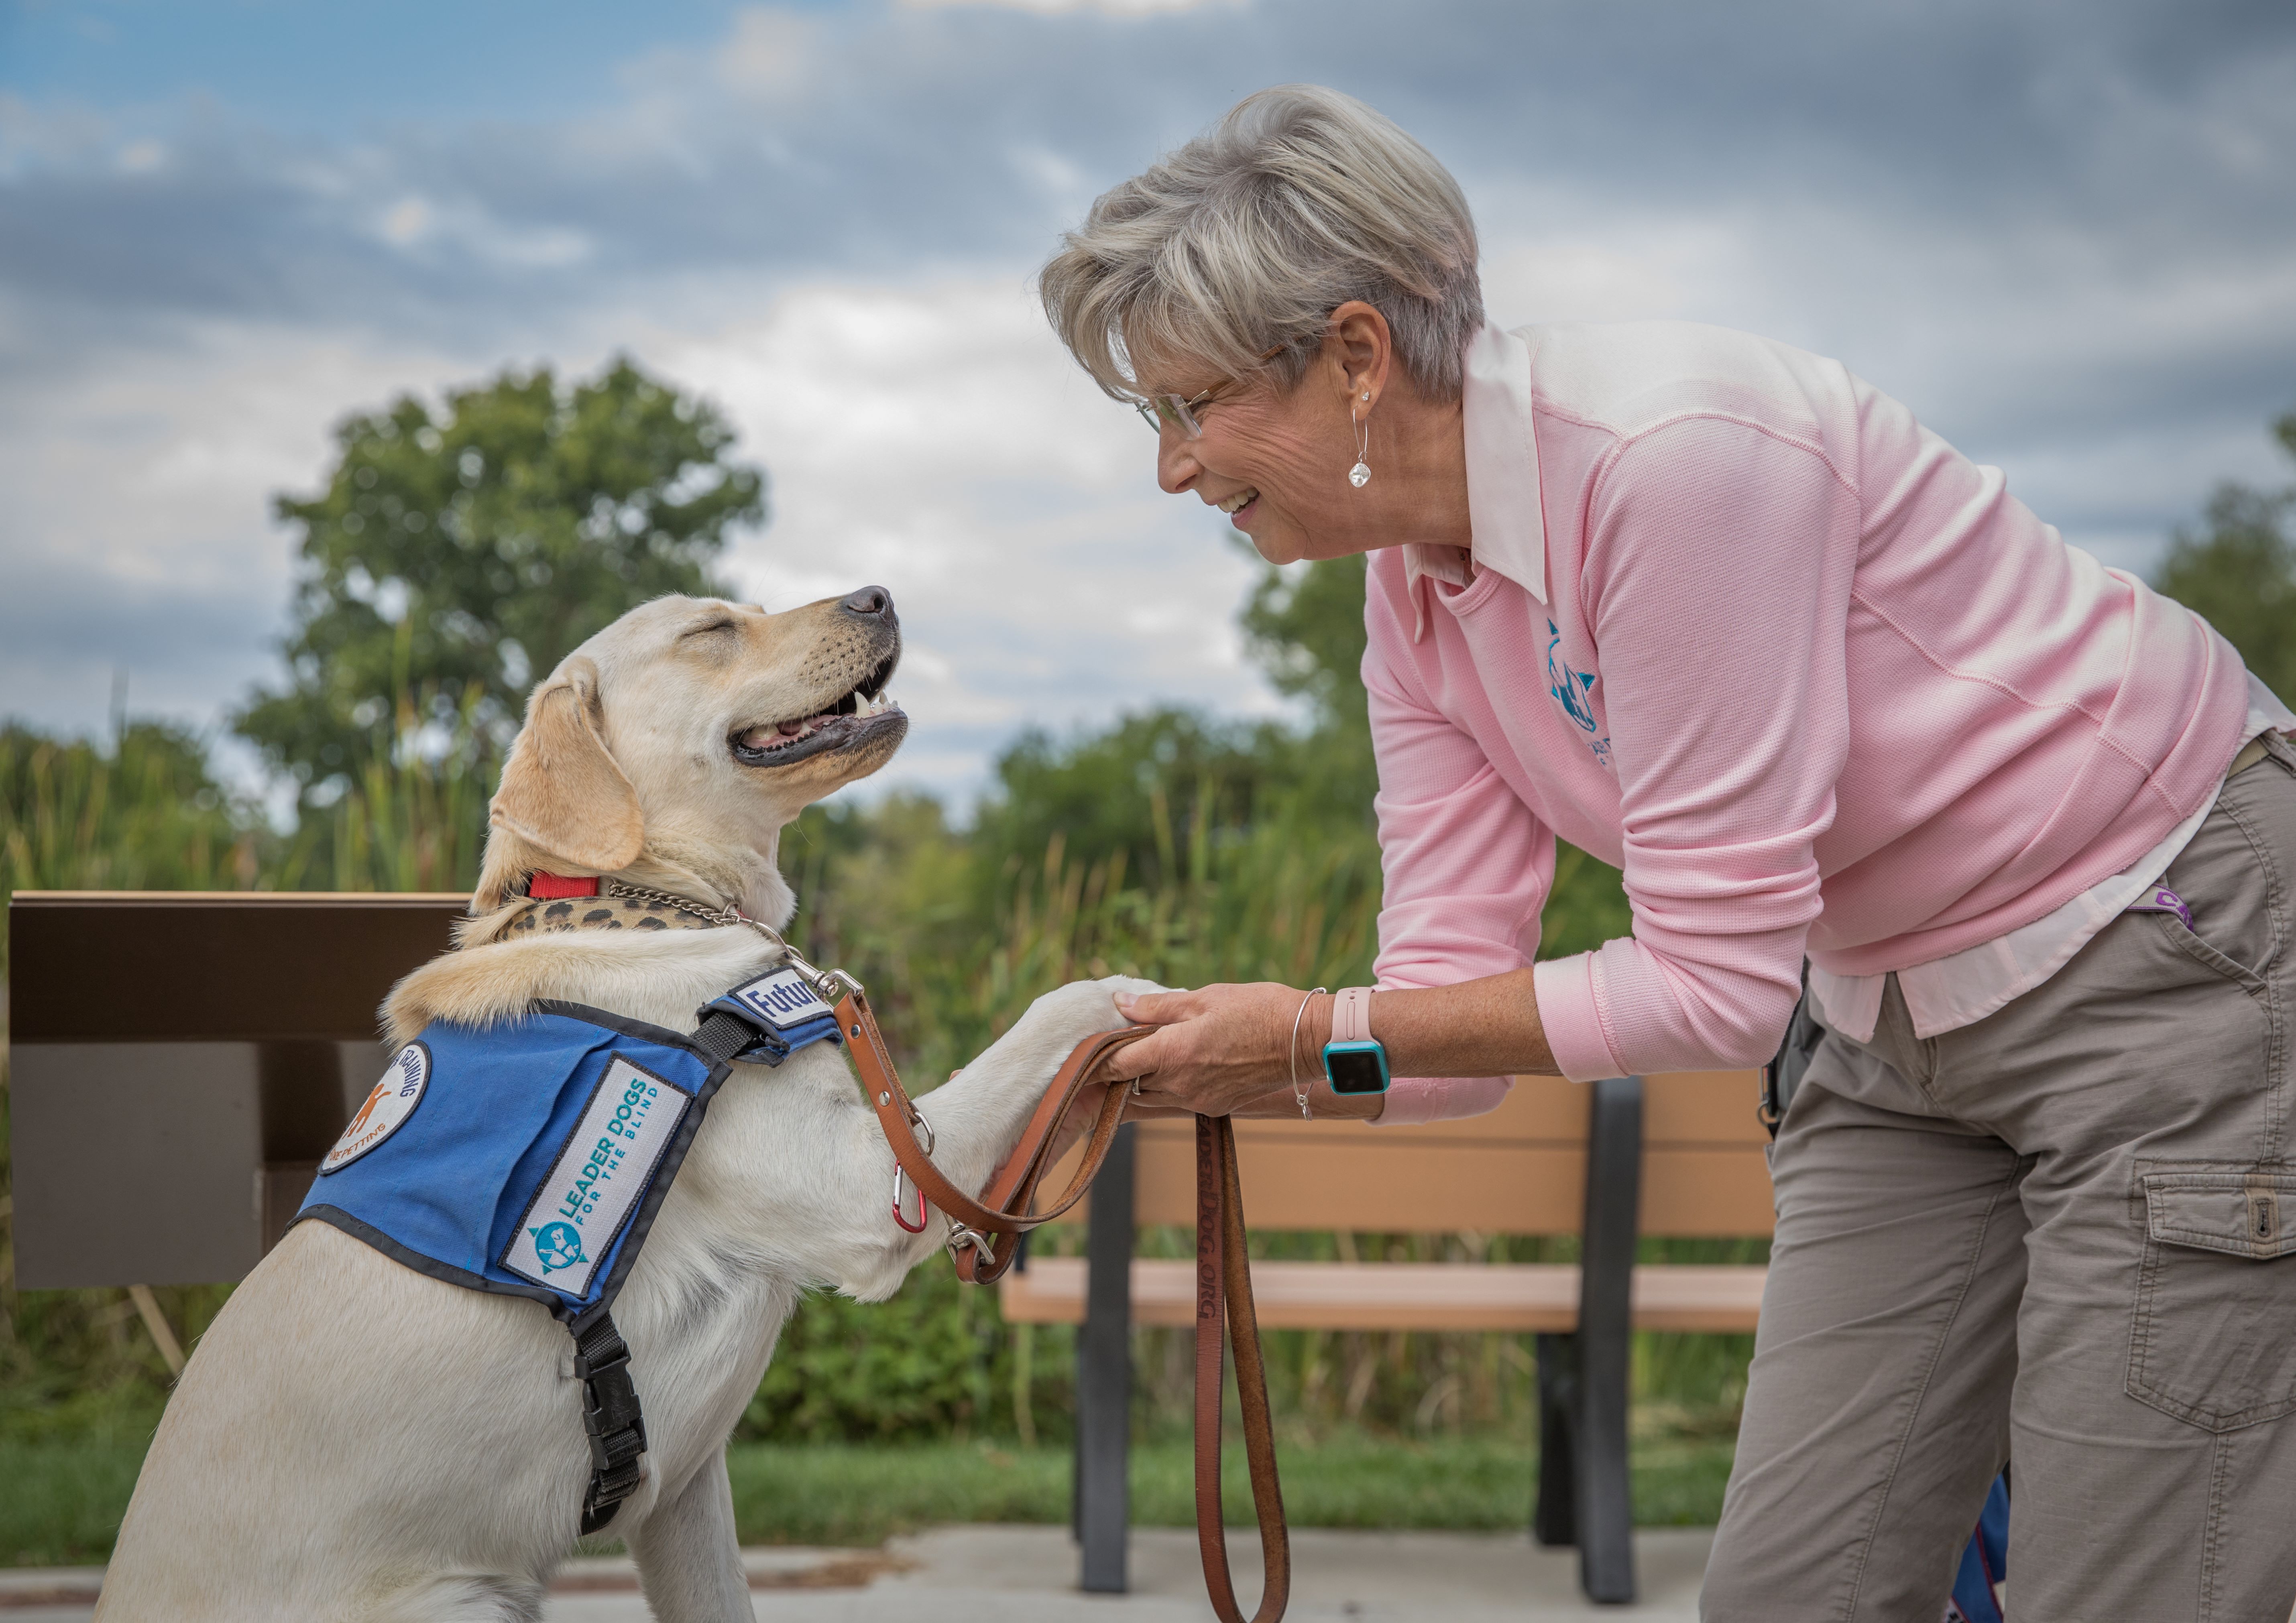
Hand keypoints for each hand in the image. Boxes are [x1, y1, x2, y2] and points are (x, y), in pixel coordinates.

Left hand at [1098, 982, 1381, 1120]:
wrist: (1305, 1041)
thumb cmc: (1258, 1010)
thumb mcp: (1205, 997)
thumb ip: (1158, 1006)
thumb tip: (1121, 1003)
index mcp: (1173, 1053)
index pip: (1116, 1065)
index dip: (1096, 1058)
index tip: (1086, 1050)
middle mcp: (1180, 1084)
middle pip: (1129, 1086)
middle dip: (1115, 1073)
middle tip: (1104, 1056)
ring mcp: (1198, 1099)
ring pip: (1150, 1099)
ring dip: (1137, 1084)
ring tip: (1132, 1065)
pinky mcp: (1215, 1106)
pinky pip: (1176, 1102)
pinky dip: (1164, 1090)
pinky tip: (1169, 1071)